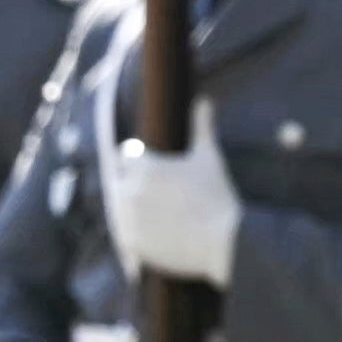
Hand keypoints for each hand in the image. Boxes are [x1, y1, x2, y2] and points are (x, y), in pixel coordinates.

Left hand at [103, 108, 239, 286]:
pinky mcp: (129, 242)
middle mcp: (128, 189)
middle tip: (150, 189)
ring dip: (129, 206)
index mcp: (143, 166)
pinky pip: (123, 232)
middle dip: (130, 182)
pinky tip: (149, 229)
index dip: (137, 159)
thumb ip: (202, 127)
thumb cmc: (217, 195)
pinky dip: (132, 230)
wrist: (224, 241)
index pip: (125, 156)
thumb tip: (204, 100)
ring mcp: (126, 217)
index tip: (146, 163)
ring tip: (151, 210)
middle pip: (118, 180)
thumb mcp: (209, 157)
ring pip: (118, 206)